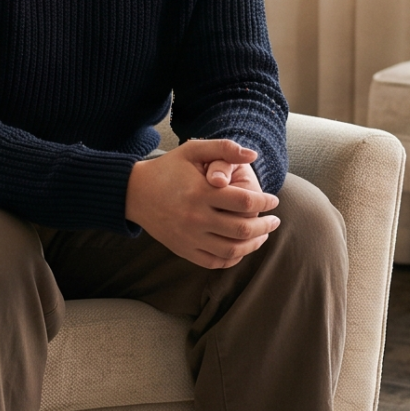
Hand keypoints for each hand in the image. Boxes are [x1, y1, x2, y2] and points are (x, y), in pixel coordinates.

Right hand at [127, 138, 279, 268]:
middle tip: (274, 220)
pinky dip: (233, 258)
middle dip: (266, 226)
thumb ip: (223, 148)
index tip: (273, 200)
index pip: (245, 201)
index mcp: (201, 192)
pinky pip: (215, 262)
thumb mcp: (192, 150)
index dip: (265, 202)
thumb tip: (254, 155)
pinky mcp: (184, 250)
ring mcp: (189, 237)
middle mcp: (196, 218)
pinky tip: (242, 248)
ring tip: (263, 235)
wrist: (135, 193)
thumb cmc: (168, 169)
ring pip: (232, 250)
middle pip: (243, 229)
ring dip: (254, 245)